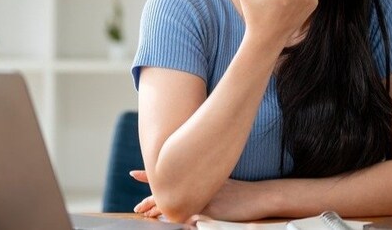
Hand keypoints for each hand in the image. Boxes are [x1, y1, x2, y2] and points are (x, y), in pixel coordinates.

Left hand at [130, 170, 269, 221]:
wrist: (259, 196)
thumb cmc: (240, 192)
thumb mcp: (219, 184)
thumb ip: (203, 184)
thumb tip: (189, 185)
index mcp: (196, 180)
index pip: (169, 175)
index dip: (149, 174)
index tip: (132, 173)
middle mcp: (196, 187)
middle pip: (168, 192)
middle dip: (151, 200)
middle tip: (137, 206)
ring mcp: (202, 199)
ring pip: (175, 204)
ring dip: (159, 210)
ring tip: (145, 213)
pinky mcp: (210, 210)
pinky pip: (189, 214)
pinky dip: (177, 217)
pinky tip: (166, 219)